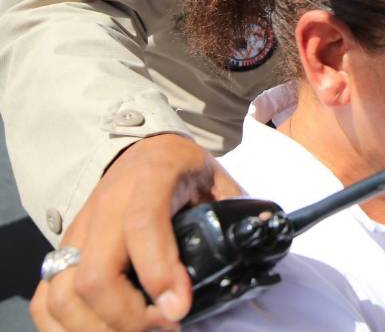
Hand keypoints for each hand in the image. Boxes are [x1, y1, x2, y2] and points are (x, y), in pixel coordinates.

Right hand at [30, 133, 242, 330]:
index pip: (142, 226)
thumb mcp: (215, 179)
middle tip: (167, 327)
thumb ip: (235, 209)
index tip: (180, 309)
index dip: (159, 272)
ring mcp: (78, 231)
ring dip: (99, 329)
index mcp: (151, 179)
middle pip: (94, 275)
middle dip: (128, 318)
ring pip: (62, 295)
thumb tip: (260, 238)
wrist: (142, 150)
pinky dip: (66, 328)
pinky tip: (103, 331)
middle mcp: (106, 206)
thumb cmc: (183, 170)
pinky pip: (45, 300)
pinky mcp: (63, 252)